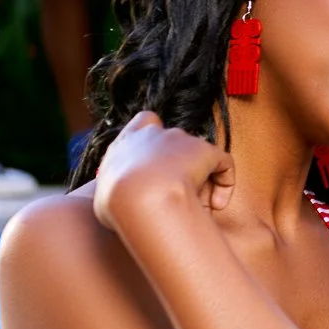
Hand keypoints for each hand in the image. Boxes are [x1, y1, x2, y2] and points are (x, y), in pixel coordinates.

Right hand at [93, 111, 234, 231]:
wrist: (140, 196)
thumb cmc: (117, 202)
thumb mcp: (104, 196)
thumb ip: (115, 190)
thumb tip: (123, 202)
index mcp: (128, 142)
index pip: (144, 122)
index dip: (156, 137)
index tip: (159, 161)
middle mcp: (156, 134)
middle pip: (175, 143)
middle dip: (181, 165)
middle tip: (179, 194)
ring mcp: (182, 140)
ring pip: (199, 156)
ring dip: (201, 179)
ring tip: (199, 206)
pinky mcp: (206, 150)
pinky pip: (223, 164)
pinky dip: (224, 184)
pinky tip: (217, 205)